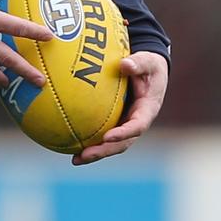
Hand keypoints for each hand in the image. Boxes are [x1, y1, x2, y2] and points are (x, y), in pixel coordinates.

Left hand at [72, 50, 168, 165]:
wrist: (150, 70)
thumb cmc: (149, 65)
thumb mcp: (148, 62)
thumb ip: (138, 63)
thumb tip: (124, 64)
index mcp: (147, 110)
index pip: (137, 126)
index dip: (124, 133)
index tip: (108, 137)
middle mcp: (136, 121)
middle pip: (121, 143)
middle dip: (104, 151)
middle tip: (84, 155)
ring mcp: (126, 124)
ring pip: (111, 143)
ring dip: (95, 152)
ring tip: (75, 159)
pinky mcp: (116, 121)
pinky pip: (103, 133)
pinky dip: (90, 140)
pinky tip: (70, 143)